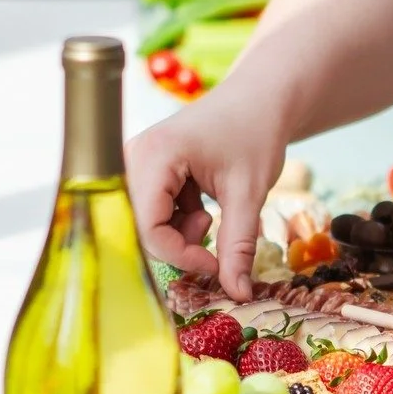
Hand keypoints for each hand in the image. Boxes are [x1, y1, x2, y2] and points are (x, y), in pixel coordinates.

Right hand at [125, 81, 287, 301]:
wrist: (259, 99)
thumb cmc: (255, 134)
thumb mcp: (249, 193)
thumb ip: (239, 246)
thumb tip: (238, 294)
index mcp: (154, 156)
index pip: (148, 227)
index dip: (181, 255)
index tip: (216, 263)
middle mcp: (133, 158)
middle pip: (141, 227)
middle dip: (179, 243)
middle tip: (214, 233)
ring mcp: (135, 163)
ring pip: (145, 223)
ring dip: (179, 232)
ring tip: (210, 214)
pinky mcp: (144, 169)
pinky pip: (151, 211)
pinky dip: (178, 220)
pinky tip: (201, 205)